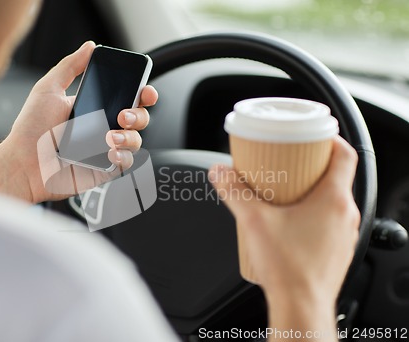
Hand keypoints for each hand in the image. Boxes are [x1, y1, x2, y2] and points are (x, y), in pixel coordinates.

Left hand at [0, 41, 157, 202]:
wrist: (23, 164)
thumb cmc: (31, 130)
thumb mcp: (48, 89)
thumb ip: (70, 66)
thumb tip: (89, 47)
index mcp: (94, 107)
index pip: (127, 98)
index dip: (142, 94)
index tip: (145, 91)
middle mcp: (103, 128)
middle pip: (138, 118)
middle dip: (139, 115)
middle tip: (123, 115)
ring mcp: (105, 149)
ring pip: (136, 140)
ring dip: (130, 137)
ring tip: (110, 137)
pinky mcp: (105, 169)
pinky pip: (127, 163)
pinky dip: (124, 157)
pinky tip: (110, 153)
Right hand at [209, 137, 359, 339]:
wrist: (300, 306)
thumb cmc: (288, 269)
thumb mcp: (254, 221)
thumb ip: (233, 192)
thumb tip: (220, 172)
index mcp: (334, 200)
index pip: (345, 155)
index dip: (330, 140)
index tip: (314, 136)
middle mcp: (345, 215)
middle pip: (336, 176)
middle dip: (312, 165)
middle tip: (290, 162)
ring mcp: (343, 234)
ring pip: (333, 199)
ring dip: (312, 189)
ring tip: (286, 190)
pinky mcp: (336, 249)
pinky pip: (329, 220)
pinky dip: (314, 212)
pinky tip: (289, 219)